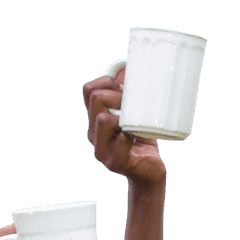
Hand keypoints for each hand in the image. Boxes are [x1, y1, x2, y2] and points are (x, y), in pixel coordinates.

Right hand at [83, 65, 165, 186]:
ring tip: (135, 122)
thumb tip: (129, 68)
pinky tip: (136, 139)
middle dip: (117, 95)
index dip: (106, 81)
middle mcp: (94, 132)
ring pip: (103, 119)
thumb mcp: (137, 115)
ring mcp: (102, 148)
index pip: (89, 90)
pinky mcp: (114, 162)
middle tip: (134, 104)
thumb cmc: (143, 141)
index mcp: (96, 118)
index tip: (125, 86)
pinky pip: (119, 142)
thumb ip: (132, 96)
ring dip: (122, 115)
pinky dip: (129, 137)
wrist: (150, 171)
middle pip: (96, 99)